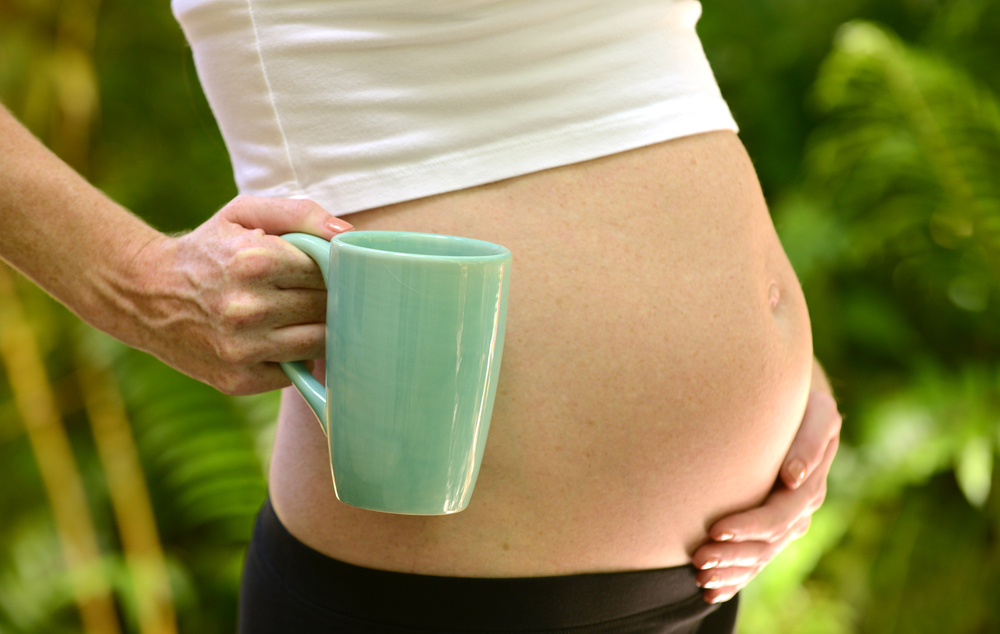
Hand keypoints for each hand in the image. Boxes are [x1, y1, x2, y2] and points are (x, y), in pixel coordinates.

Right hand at [134, 195, 352, 394]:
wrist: (144, 294)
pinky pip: (295, 371)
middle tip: (318, 292)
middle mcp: (248, 308)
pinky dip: (297, 357)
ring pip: (319, 344)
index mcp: (254, 261)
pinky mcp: (238, 379)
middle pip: (326, 308)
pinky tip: (283, 339)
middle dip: (329, 299)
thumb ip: (299, 214)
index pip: (327, 270)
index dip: (331, 269)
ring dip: (321, 331)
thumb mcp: (243, 214)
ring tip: (306, 316)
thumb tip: (347, 233)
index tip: (325, 268)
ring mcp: (242, 349)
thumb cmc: (207, 249)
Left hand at [691, 389, 841, 603]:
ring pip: (760, 556)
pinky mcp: (772, 526)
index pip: (778, 516)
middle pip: (766, 542)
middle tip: (698, 558)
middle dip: (732, 554)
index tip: (715, 529)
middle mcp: (800, 508)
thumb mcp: (815, 411)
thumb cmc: (799, 403)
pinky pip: (755, 559)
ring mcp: (787, 521)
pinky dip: (734, 578)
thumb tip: (793, 476)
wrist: (797, 405)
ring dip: (730, 571)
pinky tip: (711, 590)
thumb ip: (809, 440)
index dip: (748, 526)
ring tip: (699, 577)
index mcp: (808, 485)